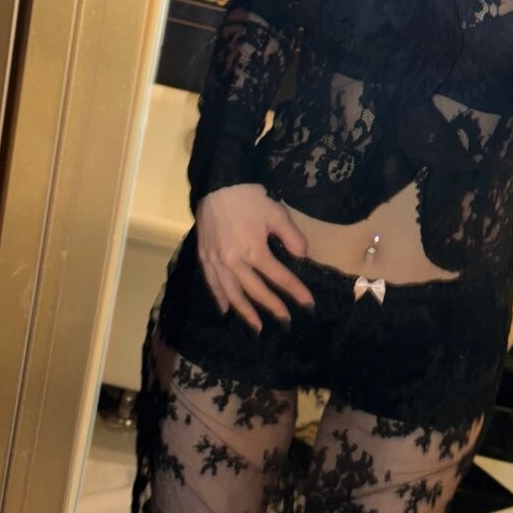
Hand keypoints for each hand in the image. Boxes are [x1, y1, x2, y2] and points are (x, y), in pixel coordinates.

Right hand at [195, 183, 314, 332]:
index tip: (308, 305)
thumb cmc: (250, 199)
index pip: (280, 278)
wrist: (218, 185)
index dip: (296, 292)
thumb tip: (302, 257)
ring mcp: (216, 262)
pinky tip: (226, 310)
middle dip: (273, 308)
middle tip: (286, 322)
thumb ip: (292, 238)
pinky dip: (219, 299)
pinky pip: (211, 284)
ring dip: (245, 313)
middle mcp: (234, 262)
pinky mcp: (204, 257)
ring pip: (232, 294)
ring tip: (257, 327)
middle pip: (256, 292)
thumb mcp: (277, 214)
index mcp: (254, 252)